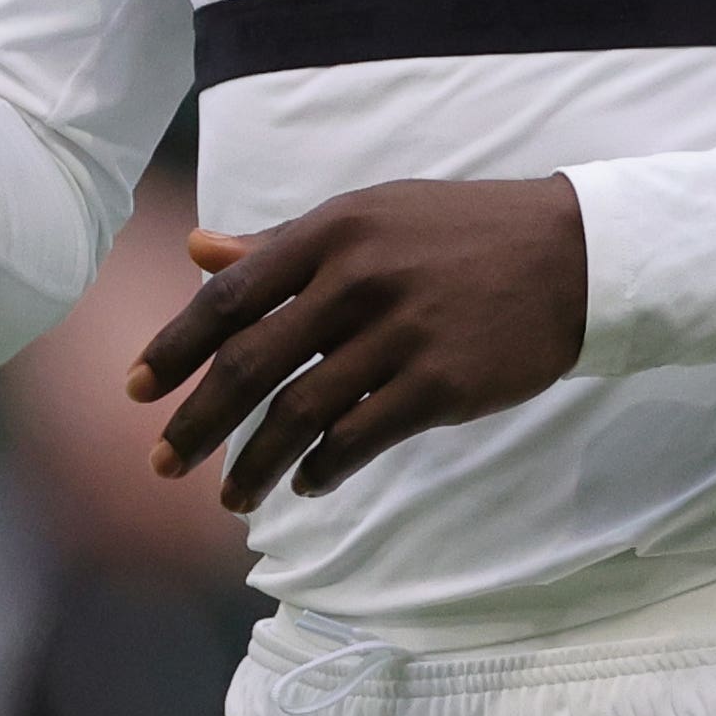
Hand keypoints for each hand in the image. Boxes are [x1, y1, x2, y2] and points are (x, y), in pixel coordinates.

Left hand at [126, 177, 588, 509]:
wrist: (577, 254)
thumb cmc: (464, 234)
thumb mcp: (372, 217)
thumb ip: (285, 243)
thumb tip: (199, 251)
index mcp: (333, 233)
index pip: (231, 297)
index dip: (176, 348)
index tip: (137, 390)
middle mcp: (360, 280)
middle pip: (252, 365)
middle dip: (198, 422)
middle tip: (164, 462)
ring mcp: (403, 334)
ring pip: (302, 413)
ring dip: (256, 464)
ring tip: (232, 498)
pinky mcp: (443, 383)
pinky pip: (362, 437)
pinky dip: (325, 469)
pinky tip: (309, 484)